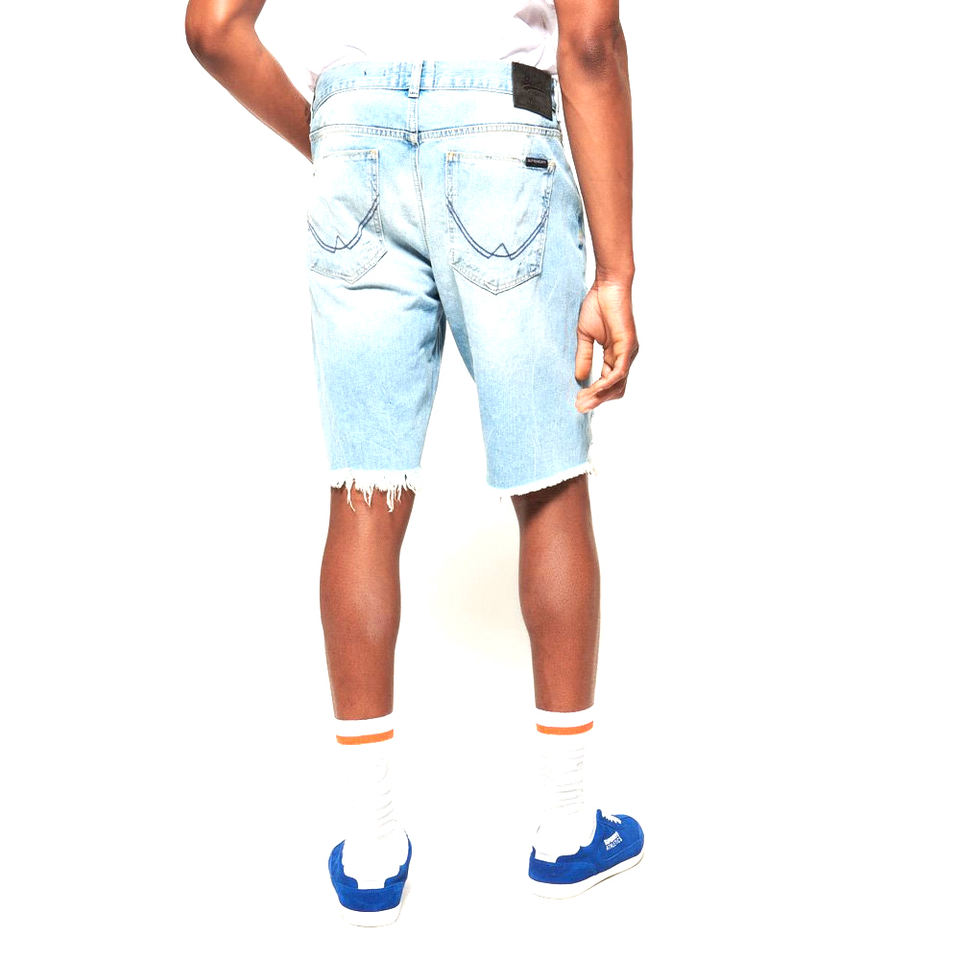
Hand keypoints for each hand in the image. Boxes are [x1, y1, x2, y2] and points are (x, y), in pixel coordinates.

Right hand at [574, 277, 638, 411]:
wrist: (607, 285)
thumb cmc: (597, 305)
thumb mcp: (585, 336)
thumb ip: (584, 357)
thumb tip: (580, 378)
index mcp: (615, 355)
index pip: (608, 383)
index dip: (594, 394)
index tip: (577, 401)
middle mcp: (625, 357)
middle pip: (615, 389)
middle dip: (597, 400)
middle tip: (579, 407)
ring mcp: (628, 353)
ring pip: (617, 384)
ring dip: (600, 396)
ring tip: (582, 402)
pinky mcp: (628, 346)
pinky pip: (618, 372)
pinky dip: (606, 383)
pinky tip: (593, 389)